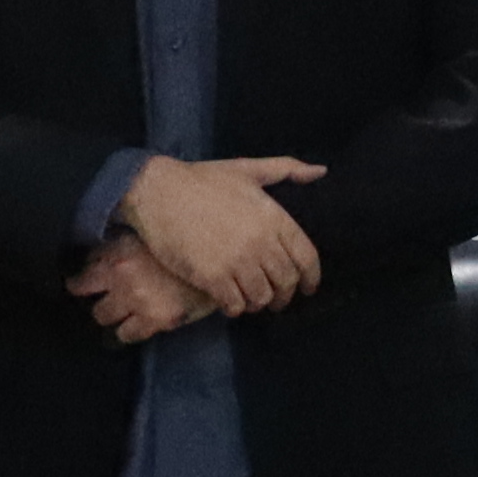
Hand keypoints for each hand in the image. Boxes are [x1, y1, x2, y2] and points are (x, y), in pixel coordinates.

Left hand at [70, 237, 205, 342]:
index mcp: (119, 251)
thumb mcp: (153, 236)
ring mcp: (136, 300)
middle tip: (100, 298)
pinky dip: (127, 331)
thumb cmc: (190, 245)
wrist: (223, 261)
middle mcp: (121, 276)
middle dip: (95, 298)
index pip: (85, 270)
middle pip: (89, 296)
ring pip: (103, 316)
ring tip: (116, 314)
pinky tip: (131, 328)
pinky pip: (127, 334)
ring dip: (110, 315)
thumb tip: (110, 247)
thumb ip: (129, 243)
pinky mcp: (154, 320)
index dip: (82, 278)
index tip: (81, 283)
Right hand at [116, 152, 328, 315]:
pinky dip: (236, 308)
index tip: (307, 288)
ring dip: (258, 302)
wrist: (157, 191)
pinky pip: (235, 305)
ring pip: (261, 297)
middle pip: (286, 282)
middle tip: (276, 300)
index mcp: (273, 217)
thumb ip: (286, 169)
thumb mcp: (247, 169)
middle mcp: (260, 242)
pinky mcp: (212, 277)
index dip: (311, 278)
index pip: (307, 258)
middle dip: (284, 295)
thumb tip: (320, 172)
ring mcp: (236, 261)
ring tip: (251, 300)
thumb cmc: (201, 179)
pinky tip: (230, 302)